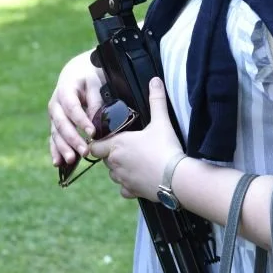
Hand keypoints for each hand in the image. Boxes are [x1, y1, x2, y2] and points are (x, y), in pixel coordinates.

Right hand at [48, 51, 105, 169]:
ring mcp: (53, 115)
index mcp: (65, 90)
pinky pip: (53, 138)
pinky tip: (58, 163)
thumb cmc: (88, 77)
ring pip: (55, 133)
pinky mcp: (55, 124)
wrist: (75, 73)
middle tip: (85, 151)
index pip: (72, 107)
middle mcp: (55, 104)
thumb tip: (96, 123)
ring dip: (63, 147)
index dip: (81, 121)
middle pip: (62, 123)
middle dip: (72, 138)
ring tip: (72, 160)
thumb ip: (95, 101)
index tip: (93, 133)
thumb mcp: (95, 83)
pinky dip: (55, 150)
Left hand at [90, 78, 182, 200]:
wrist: (177, 177)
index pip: (95, 145)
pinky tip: (139, 179)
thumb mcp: (161, 121)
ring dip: (119, 169)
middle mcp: (115, 163)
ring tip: (134, 162)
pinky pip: (124, 189)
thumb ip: (156, 100)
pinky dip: (128, 186)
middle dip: (112, 154)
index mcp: (117, 145)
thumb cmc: (166, 148)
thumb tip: (155, 80)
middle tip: (128, 148)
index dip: (99, 142)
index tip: (108, 139)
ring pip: (113, 174)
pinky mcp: (132, 191)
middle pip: (105, 159)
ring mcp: (123, 179)